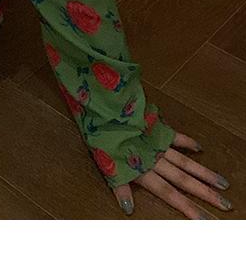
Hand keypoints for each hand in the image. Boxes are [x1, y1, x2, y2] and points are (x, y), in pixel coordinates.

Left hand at [113, 131, 233, 218]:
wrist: (107, 108)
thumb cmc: (102, 138)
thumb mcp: (107, 166)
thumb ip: (120, 188)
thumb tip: (129, 209)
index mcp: (144, 171)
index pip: (169, 194)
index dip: (187, 207)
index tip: (205, 220)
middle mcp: (156, 159)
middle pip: (184, 180)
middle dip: (205, 193)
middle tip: (226, 203)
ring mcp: (158, 143)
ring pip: (185, 161)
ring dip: (203, 173)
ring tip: (222, 183)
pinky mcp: (156, 127)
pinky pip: (175, 136)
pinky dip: (188, 142)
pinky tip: (199, 148)